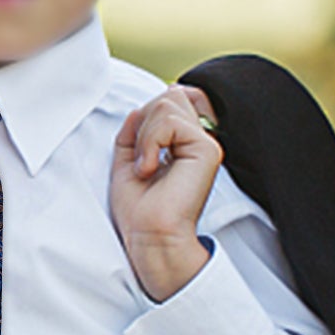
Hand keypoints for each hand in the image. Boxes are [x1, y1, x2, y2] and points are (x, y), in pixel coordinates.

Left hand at [109, 85, 221, 302]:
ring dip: (145, 133)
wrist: (150, 239)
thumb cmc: (139, 211)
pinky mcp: (207, 150)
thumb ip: (134, 131)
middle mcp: (199, 141)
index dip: (147, 115)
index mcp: (185, 143)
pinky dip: (150, 141)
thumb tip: (138, 109)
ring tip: (144, 166)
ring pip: (168, 103)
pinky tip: (149, 168)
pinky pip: (170, 122)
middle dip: (144, 120)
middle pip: (170, 95)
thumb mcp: (128, 160)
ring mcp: (206, 144)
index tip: (137, 151)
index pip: (170, 99)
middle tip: (139, 158)